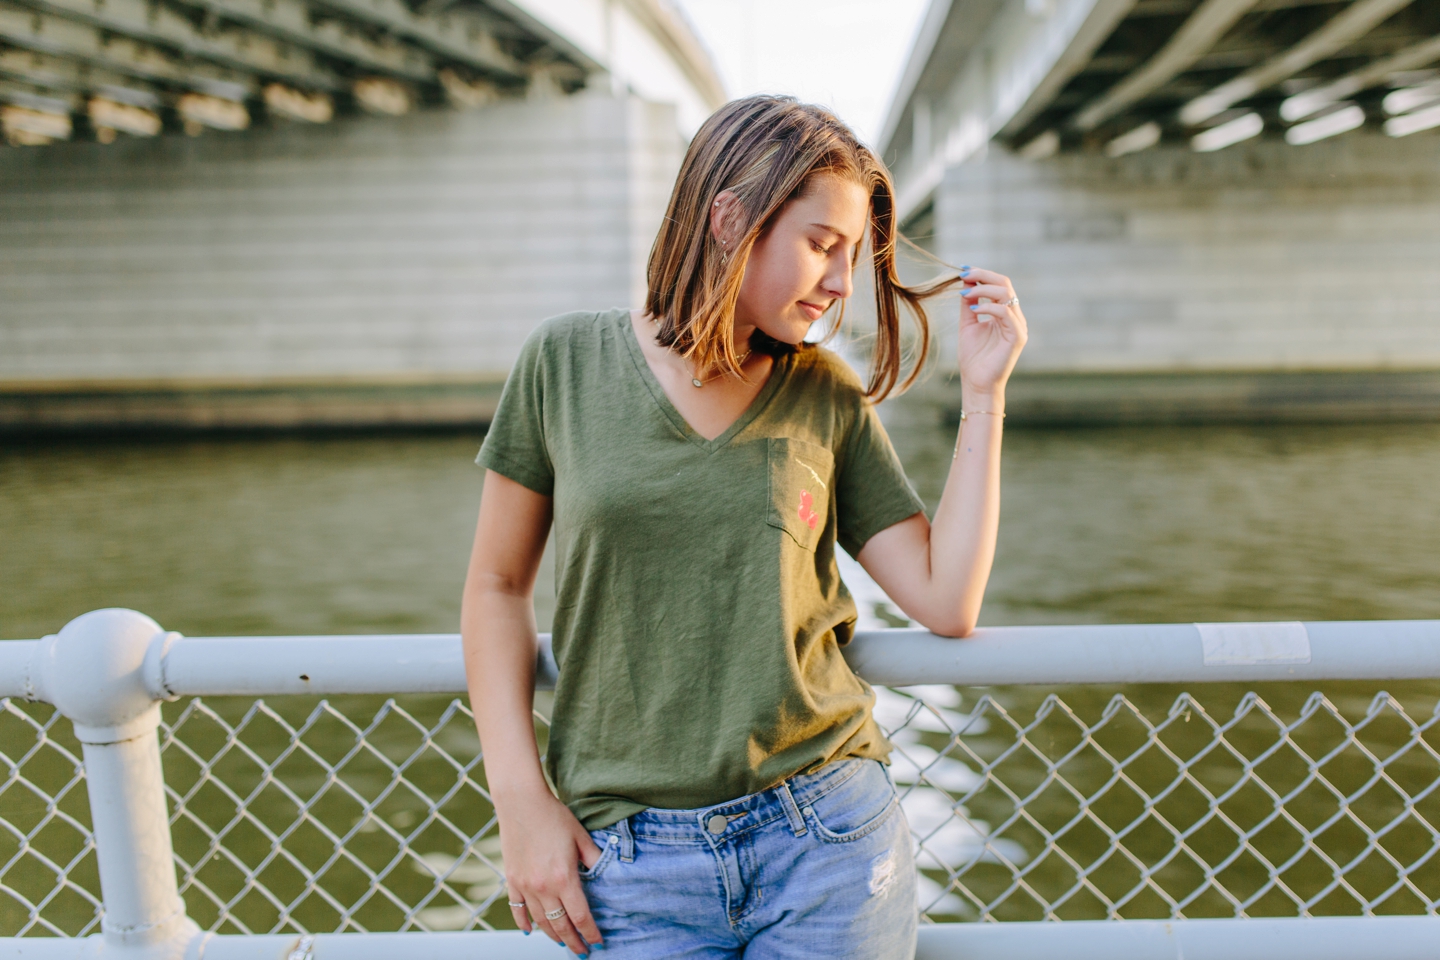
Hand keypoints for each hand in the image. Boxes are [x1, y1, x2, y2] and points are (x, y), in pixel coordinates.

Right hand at [499, 789, 604, 954]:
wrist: (521, 802)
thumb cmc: (553, 816)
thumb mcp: (581, 836)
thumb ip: (595, 858)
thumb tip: (607, 871)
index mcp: (564, 878)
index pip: (581, 916)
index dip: (590, 932)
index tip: (598, 942)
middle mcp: (543, 887)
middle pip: (560, 925)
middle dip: (573, 941)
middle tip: (582, 951)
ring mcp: (525, 886)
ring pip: (540, 921)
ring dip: (552, 935)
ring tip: (563, 942)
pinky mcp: (512, 880)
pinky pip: (517, 909)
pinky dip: (524, 923)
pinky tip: (530, 931)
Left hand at [956, 266, 1027, 400]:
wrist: (977, 383)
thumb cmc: (973, 358)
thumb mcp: (968, 324)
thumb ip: (969, 304)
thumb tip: (965, 281)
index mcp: (1005, 313)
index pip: (999, 285)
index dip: (982, 274)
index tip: (963, 270)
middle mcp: (1015, 317)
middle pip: (1005, 284)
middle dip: (984, 276)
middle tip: (964, 275)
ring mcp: (1018, 326)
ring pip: (1006, 295)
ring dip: (983, 290)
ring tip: (966, 294)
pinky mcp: (1017, 337)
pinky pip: (1006, 313)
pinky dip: (988, 308)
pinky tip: (973, 310)